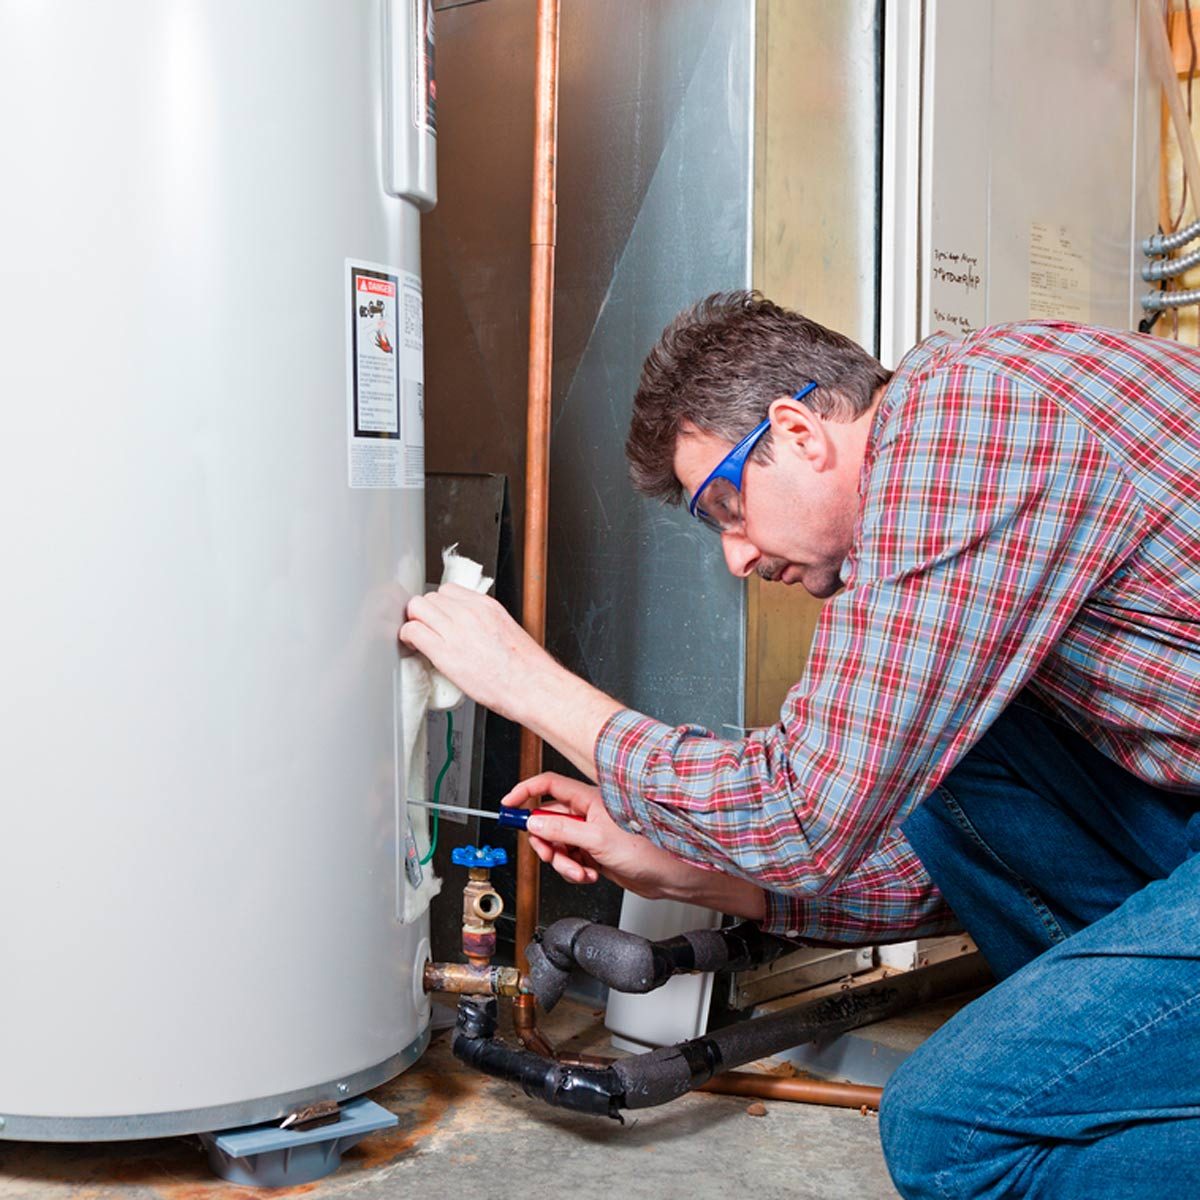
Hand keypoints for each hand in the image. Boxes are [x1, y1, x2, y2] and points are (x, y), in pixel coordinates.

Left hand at [399, 586, 623, 777]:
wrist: (533, 686)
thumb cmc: (526, 669)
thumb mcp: (507, 631)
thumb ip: (485, 624)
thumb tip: (470, 630)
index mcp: (487, 606)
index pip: (449, 591)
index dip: (439, 605)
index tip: (439, 618)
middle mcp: (470, 612)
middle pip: (430, 597)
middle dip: (425, 613)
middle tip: (427, 630)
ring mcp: (456, 629)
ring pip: (417, 608)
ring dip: (414, 621)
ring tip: (419, 638)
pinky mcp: (445, 652)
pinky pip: (413, 631)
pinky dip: (408, 637)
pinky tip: (413, 647)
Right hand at [502, 772, 734, 903]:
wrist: (668, 876)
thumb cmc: (647, 849)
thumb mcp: (595, 838)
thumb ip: (561, 829)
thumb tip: (534, 821)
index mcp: (588, 799)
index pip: (548, 786)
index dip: (525, 792)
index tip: (508, 805)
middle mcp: (588, 813)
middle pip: (547, 819)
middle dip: (546, 841)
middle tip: (552, 855)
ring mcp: (591, 833)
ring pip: (558, 844)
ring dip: (562, 861)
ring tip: (580, 869)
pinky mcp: (595, 853)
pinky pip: (570, 859)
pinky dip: (573, 869)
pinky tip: (589, 874)